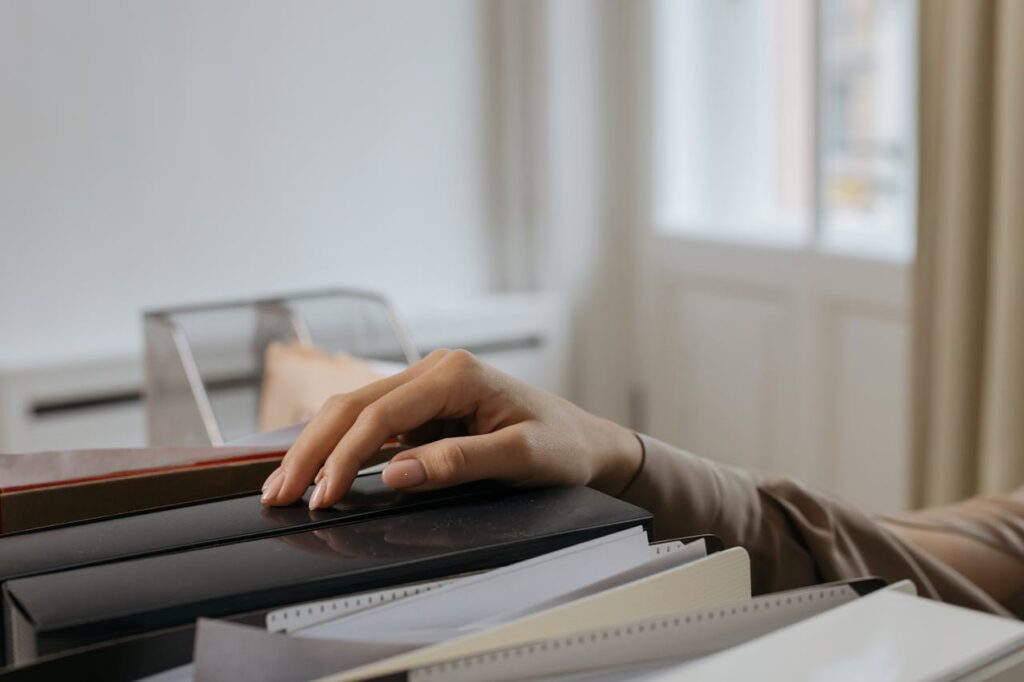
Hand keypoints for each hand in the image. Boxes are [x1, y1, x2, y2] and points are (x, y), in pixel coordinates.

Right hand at [260, 349, 642, 509]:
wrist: (587, 443)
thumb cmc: (563, 445)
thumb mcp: (520, 457)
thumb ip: (457, 462)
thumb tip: (393, 474)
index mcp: (456, 373)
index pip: (381, 413)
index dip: (344, 456)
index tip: (323, 496)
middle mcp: (435, 371)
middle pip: (354, 405)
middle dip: (312, 449)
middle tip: (280, 492)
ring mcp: (427, 388)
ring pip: (355, 411)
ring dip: (318, 447)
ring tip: (284, 485)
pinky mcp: (425, 409)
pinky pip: (372, 424)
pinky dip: (340, 448)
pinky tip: (317, 470)